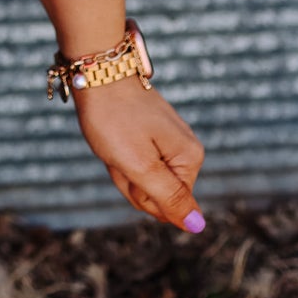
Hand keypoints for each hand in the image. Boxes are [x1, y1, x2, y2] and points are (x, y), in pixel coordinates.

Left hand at [70, 74, 206, 230]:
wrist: (98, 70)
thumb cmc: (115, 118)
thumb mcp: (139, 166)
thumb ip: (170, 198)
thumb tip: (199, 227)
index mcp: (190, 159)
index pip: (169, 207)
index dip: (141, 194)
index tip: (129, 164)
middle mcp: (185, 150)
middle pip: (154, 192)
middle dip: (129, 179)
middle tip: (118, 151)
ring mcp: (167, 139)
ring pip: (140, 175)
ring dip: (120, 164)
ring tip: (113, 139)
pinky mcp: (150, 131)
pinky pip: (133, 157)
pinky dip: (117, 152)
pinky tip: (111, 133)